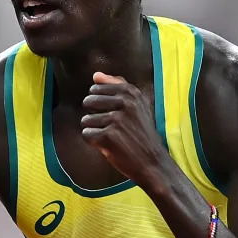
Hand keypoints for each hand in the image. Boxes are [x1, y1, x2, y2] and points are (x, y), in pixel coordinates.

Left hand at [81, 72, 168, 187]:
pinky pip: (86, 134)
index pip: (96, 88)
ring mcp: (117, 119)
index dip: (99, 103)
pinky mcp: (109, 136)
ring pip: (86, 120)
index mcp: (131, 92)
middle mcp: (125, 103)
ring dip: (94, 131)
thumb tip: (96, 75)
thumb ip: (117, 86)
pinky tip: (107, 145)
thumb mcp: (137, 105)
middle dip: (94, 116)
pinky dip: (93, 142)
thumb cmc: (142, 133)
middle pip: (88, 102)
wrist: (152, 162)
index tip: (111, 113)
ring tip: (111, 137)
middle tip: (110, 127)